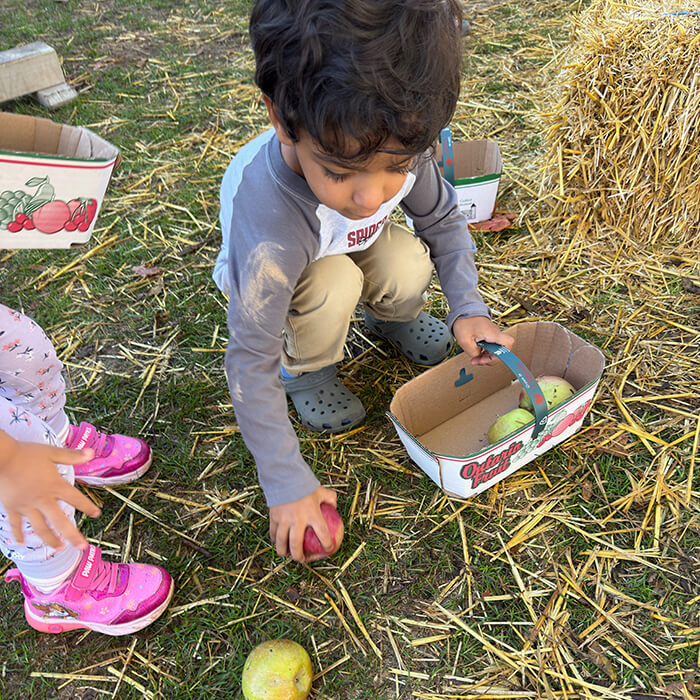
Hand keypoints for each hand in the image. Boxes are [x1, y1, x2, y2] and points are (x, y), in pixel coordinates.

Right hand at [0, 433, 100, 550]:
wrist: (2, 457)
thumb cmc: (27, 453)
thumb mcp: (52, 452)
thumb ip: (72, 456)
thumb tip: (92, 452)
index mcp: (55, 486)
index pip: (76, 499)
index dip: (88, 507)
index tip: (96, 514)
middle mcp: (43, 499)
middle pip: (60, 522)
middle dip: (72, 535)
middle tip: (82, 547)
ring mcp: (27, 506)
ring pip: (40, 528)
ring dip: (50, 540)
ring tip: (60, 548)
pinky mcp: (12, 508)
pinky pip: (16, 525)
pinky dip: (19, 534)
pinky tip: (22, 542)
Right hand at [269, 486, 336, 562]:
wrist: (286, 476)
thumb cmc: (305, 485)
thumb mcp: (322, 491)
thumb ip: (330, 499)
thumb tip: (335, 508)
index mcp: (312, 514)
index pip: (323, 534)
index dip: (327, 545)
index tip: (328, 549)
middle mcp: (298, 520)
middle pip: (296, 546)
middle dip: (300, 557)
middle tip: (302, 559)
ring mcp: (284, 520)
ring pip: (281, 543)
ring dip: (284, 552)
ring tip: (287, 554)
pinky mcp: (274, 518)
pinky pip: (273, 533)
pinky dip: (275, 540)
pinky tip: (278, 541)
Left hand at [452, 315, 513, 365]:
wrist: (463, 310)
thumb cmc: (464, 321)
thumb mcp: (464, 340)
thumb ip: (473, 352)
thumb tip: (479, 357)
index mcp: (492, 333)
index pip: (508, 343)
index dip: (504, 353)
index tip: (492, 358)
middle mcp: (495, 334)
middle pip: (501, 351)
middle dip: (490, 359)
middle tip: (478, 361)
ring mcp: (492, 336)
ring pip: (495, 351)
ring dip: (486, 358)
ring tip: (475, 359)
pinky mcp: (488, 337)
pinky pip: (490, 348)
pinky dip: (484, 353)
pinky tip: (476, 355)